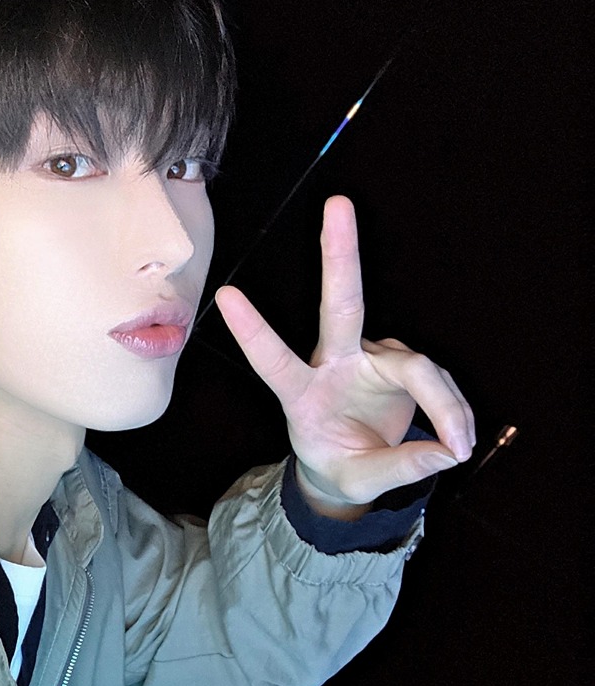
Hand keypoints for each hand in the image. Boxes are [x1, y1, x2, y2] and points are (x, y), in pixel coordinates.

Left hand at [213, 196, 474, 510]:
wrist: (351, 467)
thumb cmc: (340, 467)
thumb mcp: (357, 480)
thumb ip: (396, 468)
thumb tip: (444, 452)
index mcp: (302, 394)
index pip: (273, 360)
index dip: (253, 330)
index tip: (225, 296)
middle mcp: (335, 363)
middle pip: (341, 304)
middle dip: (339, 254)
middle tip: (337, 205)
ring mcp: (371, 358)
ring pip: (417, 368)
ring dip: (445, 407)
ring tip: (458, 446)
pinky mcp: (402, 362)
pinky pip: (438, 384)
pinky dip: (454, 413)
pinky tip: (459, 438)